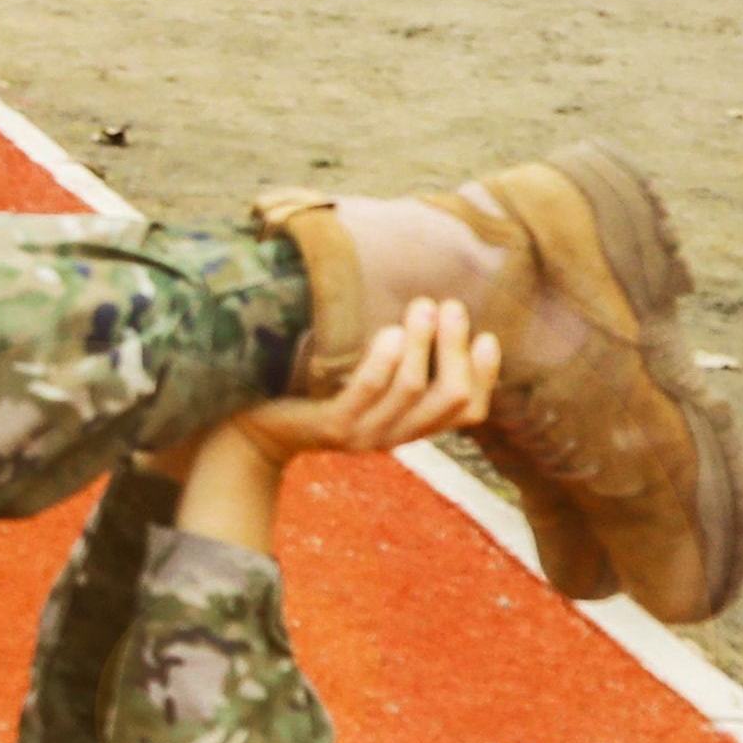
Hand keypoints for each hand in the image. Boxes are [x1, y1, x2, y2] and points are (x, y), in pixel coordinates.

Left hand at [237, 296, 503, 460]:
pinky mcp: (334, 426)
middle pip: (449, 398)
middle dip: (455, 349)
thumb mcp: (366, 379)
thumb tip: (434, 308)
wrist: (257, 430)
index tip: (486, 336)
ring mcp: (365, 434)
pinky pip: (367, 392)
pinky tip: (390, 330)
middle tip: (452, 306)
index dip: (484, 375)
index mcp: (411, 424)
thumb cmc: (315, 391)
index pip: (468, 411)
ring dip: (423, 344)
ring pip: (412, 390)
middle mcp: (395, 435)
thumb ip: (400, 358)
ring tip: (423, 306)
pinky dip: (384, 360)